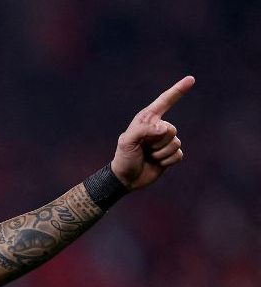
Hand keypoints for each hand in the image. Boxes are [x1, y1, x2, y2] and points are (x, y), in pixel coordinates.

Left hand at [111, 75, 194, 189]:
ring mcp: (165, 142)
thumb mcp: (127, 141)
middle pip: (172, 129)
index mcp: (147, 119)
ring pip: (175, 143)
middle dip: (158, 142)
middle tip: (144, 148)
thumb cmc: (124, 157)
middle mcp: (158, 128)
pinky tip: (157, 163)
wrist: (126, 178)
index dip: (178, 90)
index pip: (165, 101)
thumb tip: (164, 129)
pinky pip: (179, 155)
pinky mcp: (171, 154)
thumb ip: (143, 130)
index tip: (191, 79)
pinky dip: (167, 161)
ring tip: (149, 156)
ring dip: (160, 153)